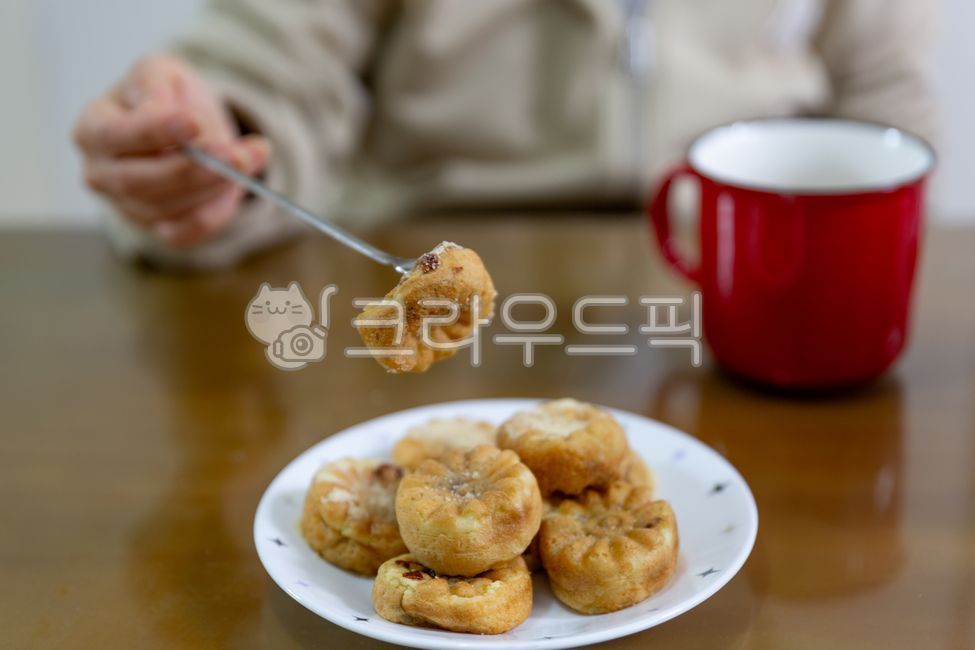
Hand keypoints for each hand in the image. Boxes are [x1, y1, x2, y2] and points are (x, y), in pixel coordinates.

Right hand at [74, 54, 268, 247]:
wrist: (186, 125)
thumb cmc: (166, 96)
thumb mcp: (161, 72)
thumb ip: (164, 92)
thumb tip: (191, 128)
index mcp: (92, 128)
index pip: (115, 135)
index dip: (154, 132)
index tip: (193, 124)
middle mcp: (100, 173)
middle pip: (139, 181)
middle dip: (191, 169)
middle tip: (233, 155)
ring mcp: (125, 206)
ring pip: (166, 208)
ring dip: (212, 186)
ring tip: (249, 158)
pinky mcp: (156, 228)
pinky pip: (184, 233)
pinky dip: (213, 214)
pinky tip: (236, 187)